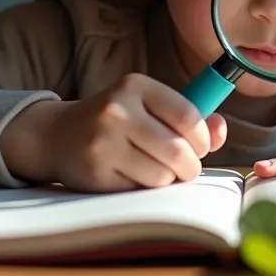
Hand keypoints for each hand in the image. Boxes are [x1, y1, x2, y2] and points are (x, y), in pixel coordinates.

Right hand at [3, 73, 226, 192]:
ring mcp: (103, 142)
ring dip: (167, 180)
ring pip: (162, 175)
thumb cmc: (116, 121)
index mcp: (135, 86)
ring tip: (154, 169)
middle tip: (185, 168)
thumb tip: (220, 131)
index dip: (202, 139)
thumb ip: (188, 117)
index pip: (188, 115)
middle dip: (190, 166)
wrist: (56, 135)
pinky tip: (131, 175)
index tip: (199, 147)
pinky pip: (139, 190)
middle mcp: (117, 110)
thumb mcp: (148, 107)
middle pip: (178, 151)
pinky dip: (144, 188)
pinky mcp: (95, 171)